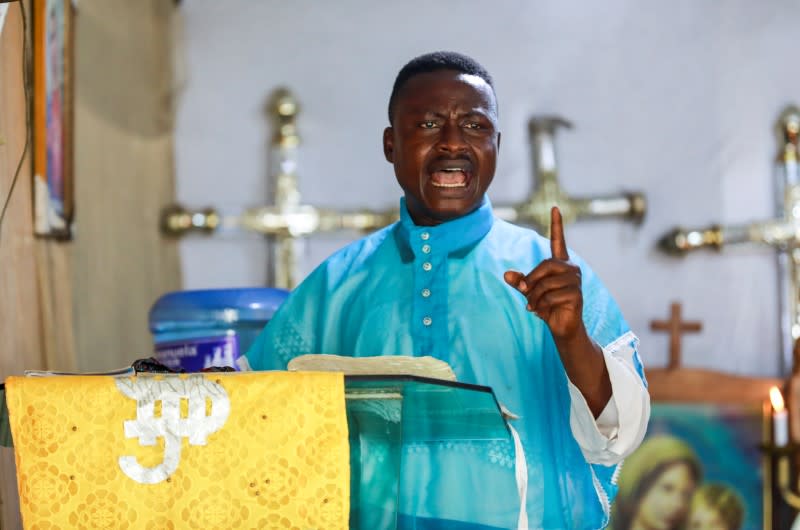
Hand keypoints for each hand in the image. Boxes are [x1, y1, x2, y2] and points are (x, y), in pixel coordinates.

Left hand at [504, 206, 583, 340]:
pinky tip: (540, 311)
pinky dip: (541, 305)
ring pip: (546, 283)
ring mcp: (575, 281)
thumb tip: (506, 274)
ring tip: (533, 306)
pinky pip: (551, 296)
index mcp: (560, 263)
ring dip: (534, 297)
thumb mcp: (530, 292)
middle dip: (531, 280)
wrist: (562, 326)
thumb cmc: (547, 305)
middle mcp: (570, 268)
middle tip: (524, 292)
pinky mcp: (576, 294)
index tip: (555, 207)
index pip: (559, 240)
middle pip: (545, 265)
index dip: (556, 224)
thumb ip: (520, 281)